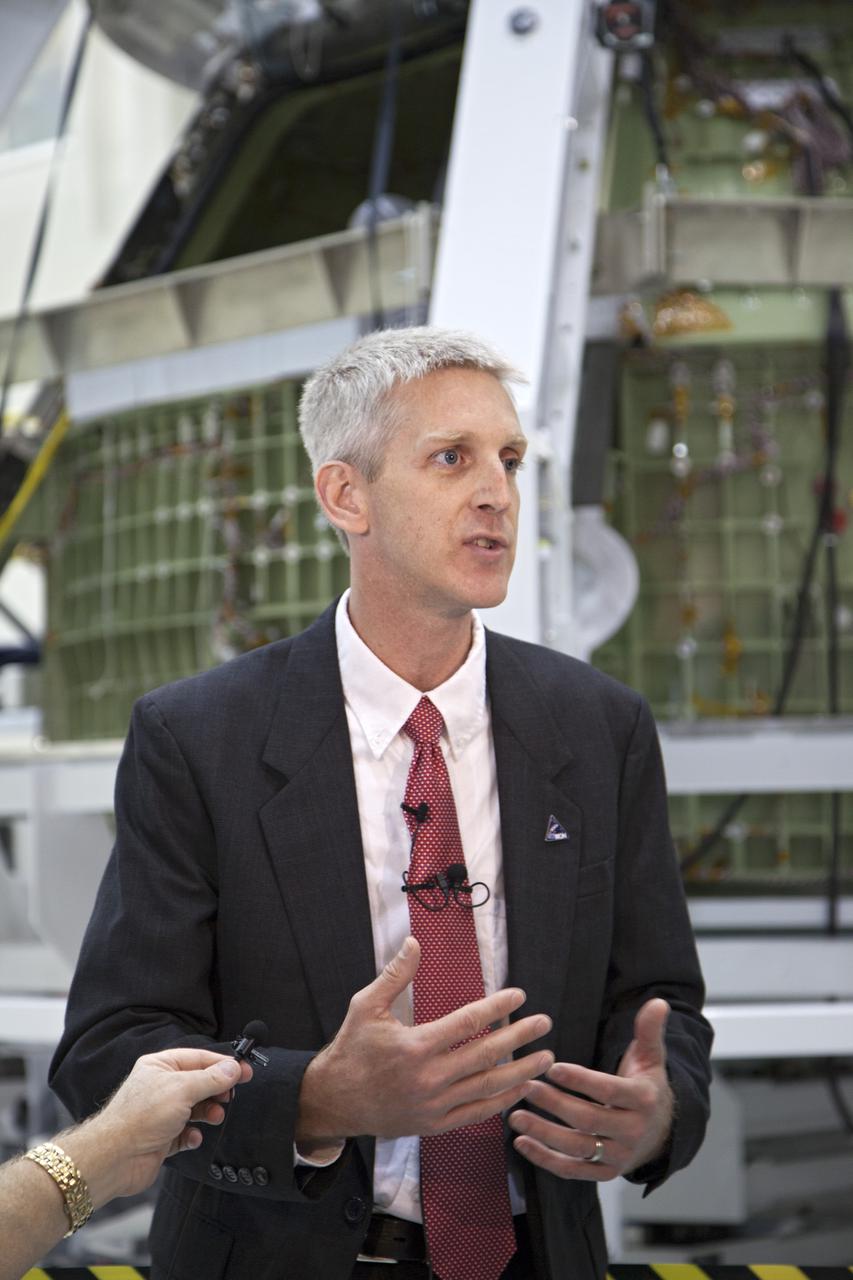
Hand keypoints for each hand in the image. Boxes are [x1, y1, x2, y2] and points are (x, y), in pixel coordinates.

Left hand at [82, 1048, 252, 1198]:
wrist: (116, 1157)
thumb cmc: (140, 1117)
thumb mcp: (183, 1089)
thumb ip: (211, 1079)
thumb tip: (233, 1068)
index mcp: (160, 1066)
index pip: (199, 1058)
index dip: (223, 1064)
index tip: (244, 1071)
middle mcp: (161, 1087)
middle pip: (199, 1083)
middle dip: (216, 1091)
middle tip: (231, 1096)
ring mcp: (161, 1113)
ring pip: (195, 1109)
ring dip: (208, 1113)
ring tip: (215, 1116)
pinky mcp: (162, 1137)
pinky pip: (186, 1133)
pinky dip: (193, 1135)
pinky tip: (193, 1137)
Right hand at [297, 936, 553, 1147]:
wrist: (333, 1102)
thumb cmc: (351, 1050)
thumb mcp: (366, 1006)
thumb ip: (395, 975)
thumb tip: (414, 942)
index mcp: (416, 1046)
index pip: (467, 1022)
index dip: (497, 1007)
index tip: (519, 996)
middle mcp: (429, 1078)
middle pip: (486, 1055)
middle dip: (519, 1037)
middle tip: (544, 1023)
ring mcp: (434, 1105)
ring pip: (487, 1087)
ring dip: (520, 1072)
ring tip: (545, 1058)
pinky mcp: (434, 1125)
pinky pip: (476, 1114)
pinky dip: (501, 1103)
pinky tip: (520, 1090)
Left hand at [508, 998, 673, 1180]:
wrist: (661, 1133)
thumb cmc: (645, 1087)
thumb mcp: (651, 1058)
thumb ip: (649, 1031)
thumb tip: (658, 1002)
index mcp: (643, 1100)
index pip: (608, 1090)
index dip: (580, 1080)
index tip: (552, 1067)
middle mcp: (632, 1131)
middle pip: (588, 1119)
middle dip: (554, 1104)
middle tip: (526, 1087)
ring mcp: (618, 1156)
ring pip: (577, 1148)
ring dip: (543, 1133)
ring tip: (515, 1116)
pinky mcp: (605, 1174)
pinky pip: (573, 1170)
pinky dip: (546, 1160)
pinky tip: (522, 1143)